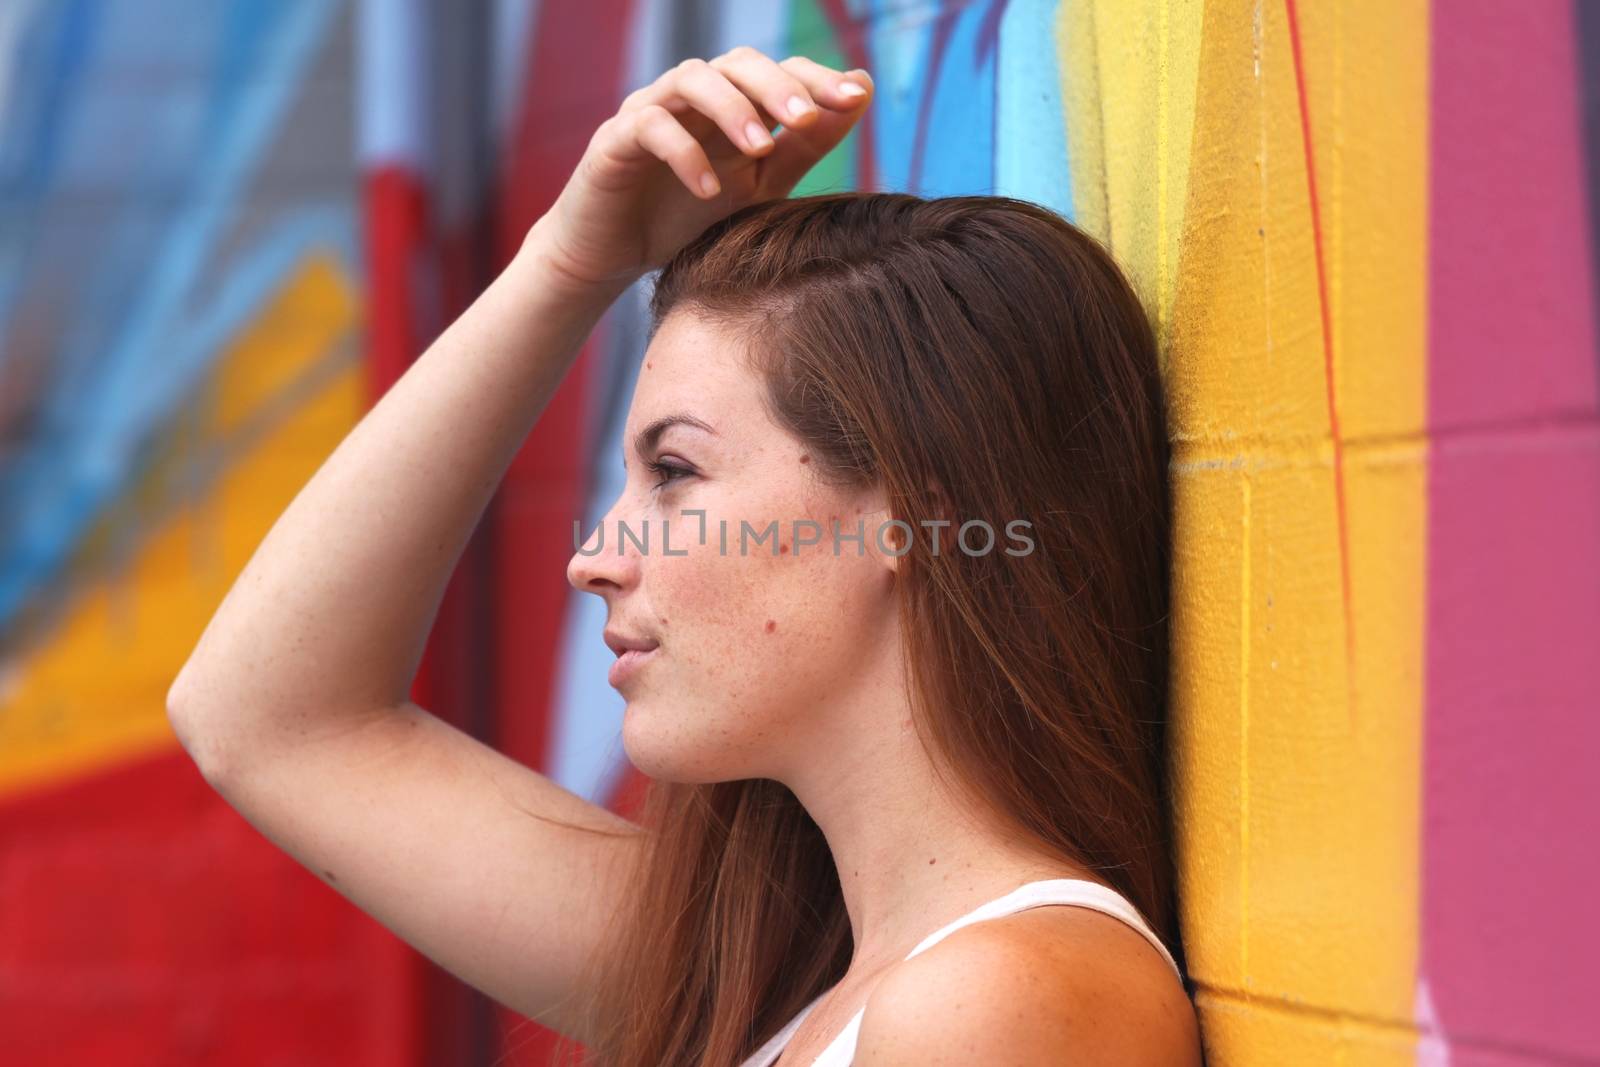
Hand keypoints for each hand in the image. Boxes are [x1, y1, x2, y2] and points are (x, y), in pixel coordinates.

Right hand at [525, 47, 872, 293]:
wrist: (615, 256)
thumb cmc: (687, 216)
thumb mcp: (759, 185)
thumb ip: (805, 144)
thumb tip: (862, 92)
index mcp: (732, 104)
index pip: (778, 72)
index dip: (816, 78)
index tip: (856, 97)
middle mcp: (692, 97)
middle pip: (737, 64)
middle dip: (776, 86)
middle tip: (807, 118)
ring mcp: (651, 111)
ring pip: (692, 79)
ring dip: (731, 109)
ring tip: (760, 149)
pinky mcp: (614, 139)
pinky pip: (650, 127)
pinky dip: (683, 153)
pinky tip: (708, 189)